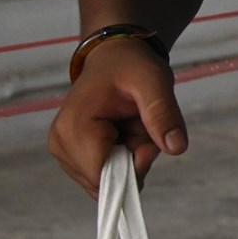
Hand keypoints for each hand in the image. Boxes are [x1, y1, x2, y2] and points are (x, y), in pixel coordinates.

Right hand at [47, 39, 186, 196]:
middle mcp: (61, 144)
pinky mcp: (71, 155)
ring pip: (108, 180)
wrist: (114, 58)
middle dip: (133, 159)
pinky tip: (123, 131)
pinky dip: (122, 157)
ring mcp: (63, 152)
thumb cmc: (130, 66)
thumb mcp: (154, 81)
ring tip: (130, 124)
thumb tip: (176, 147)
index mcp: (74, 127)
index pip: (102, 176)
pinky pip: (105, 174)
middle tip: (140, 124)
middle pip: (107, 180)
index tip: (145, 136)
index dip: (133, 164)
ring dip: (129, 157)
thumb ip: (163, 114)